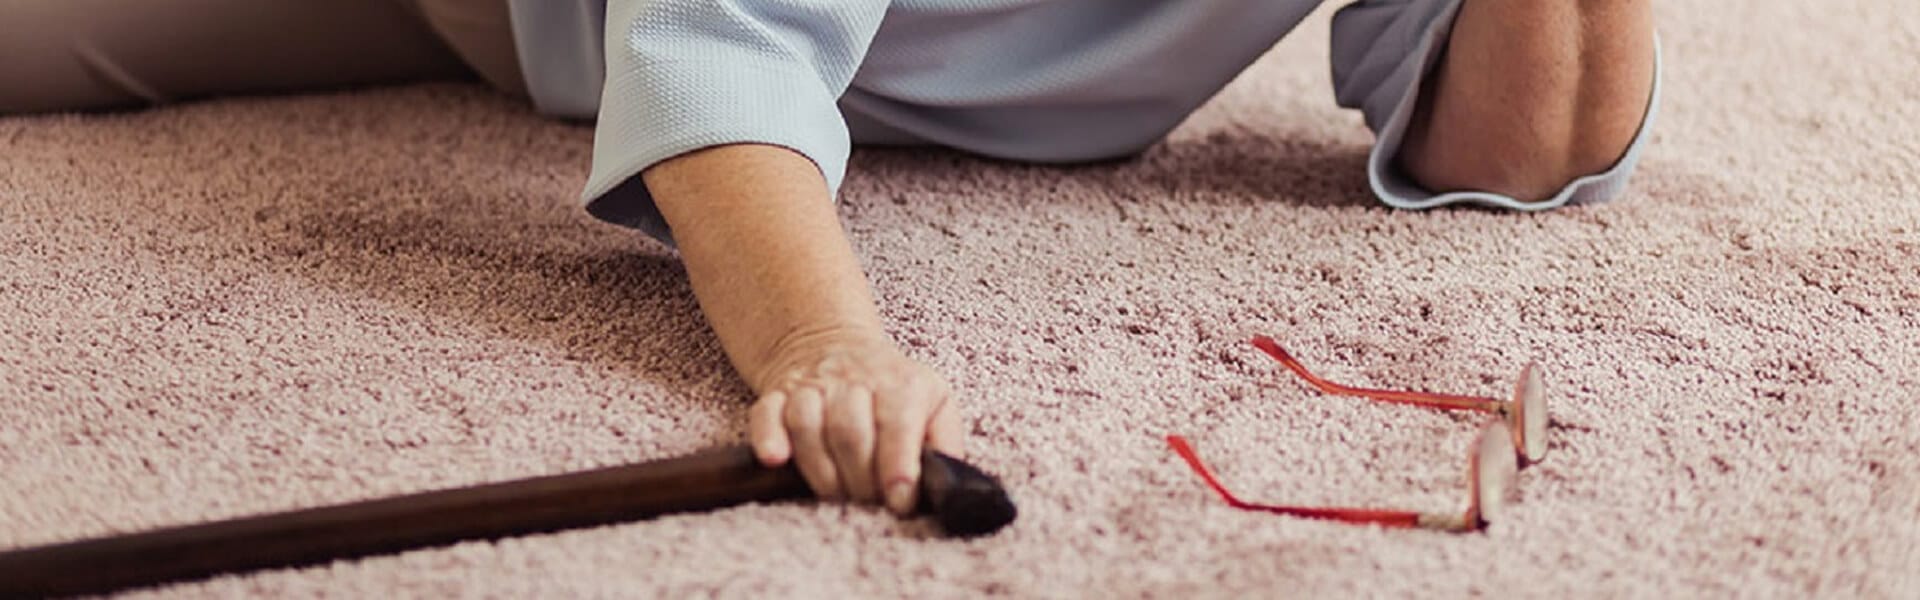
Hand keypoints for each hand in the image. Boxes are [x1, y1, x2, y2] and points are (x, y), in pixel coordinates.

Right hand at [748, 329, 964, 514]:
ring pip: (808, 424)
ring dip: (821, 470)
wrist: (837, 347)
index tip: (899, 502)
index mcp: (900, 383)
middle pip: (850, 431)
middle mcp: (854, 379)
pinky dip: (768, 438)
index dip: (897, 467)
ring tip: (835, 494)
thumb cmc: (894, 390)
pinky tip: (777, 459)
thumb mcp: (935, 403)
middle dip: (859, 480)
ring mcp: (812, 385)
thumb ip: (945, 441)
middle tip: (868, 504)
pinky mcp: (778, 394)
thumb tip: (946, 482)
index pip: (897, 424)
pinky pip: (767, 414)